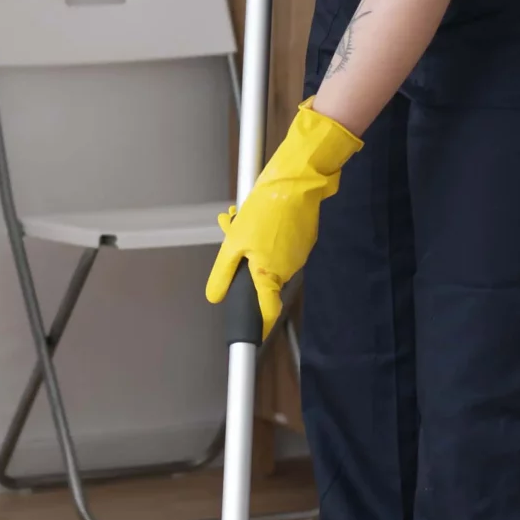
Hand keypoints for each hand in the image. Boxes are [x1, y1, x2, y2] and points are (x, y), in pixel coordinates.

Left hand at [205, 102, 362, 335]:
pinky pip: (284, 248)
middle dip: (250, 268)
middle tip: (235, 239)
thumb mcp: (234, 242)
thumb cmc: (264, 213)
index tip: (254, 335)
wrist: (295, 184)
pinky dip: (272, 239)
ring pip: (273, 261)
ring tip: (247, 222)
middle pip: (266, 280)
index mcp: (268, 275)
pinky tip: (264, 220)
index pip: (267, 312)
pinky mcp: (305, 241)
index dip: (259, 326)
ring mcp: (299, 256)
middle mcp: (288, 271)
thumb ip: (223, 273)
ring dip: (259, 249)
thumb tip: (214, 297)